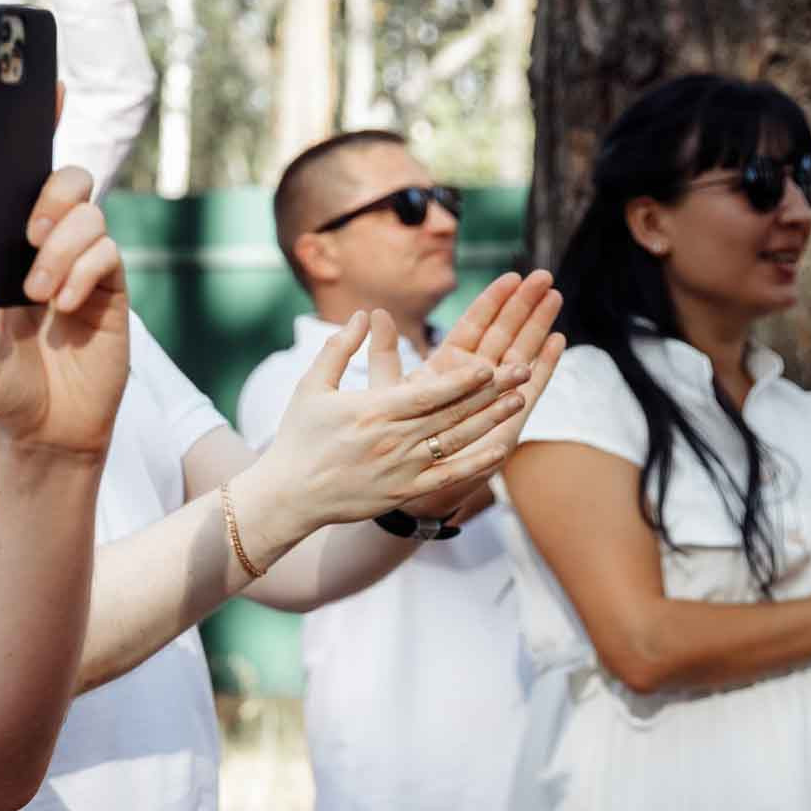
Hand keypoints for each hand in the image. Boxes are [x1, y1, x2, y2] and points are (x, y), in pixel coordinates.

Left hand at [0, 166, 128, 457]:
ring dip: (65, 248)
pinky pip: (110, 255)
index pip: (19, 193)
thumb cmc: (3, 393)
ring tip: (41, 295)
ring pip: (91, 216)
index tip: (7, 185)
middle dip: (55, 194)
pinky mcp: (111, 294)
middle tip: (32, 234)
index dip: (19, 170)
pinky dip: (87, 270)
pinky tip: (65, 305)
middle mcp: (48, 253)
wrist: (46, 434)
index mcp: (7, 256)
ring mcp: (83, 271)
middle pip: (70, 184)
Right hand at [251, 311, 529, 536]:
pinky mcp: (403, 492)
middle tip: (522, 370)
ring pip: (456, 441)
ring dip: (491, 420)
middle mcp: (393, 440)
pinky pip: (448, 477)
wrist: (288, 495)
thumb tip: (363, 315)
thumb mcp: (311, 386)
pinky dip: (476, 463)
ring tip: (519, 400)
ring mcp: (401, 468)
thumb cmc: (298, 437)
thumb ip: (338, 349)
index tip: (490, 363)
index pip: (429, 392)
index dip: (463, 379)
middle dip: (491, 391)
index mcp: (373, 411)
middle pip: (452, 412)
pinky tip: (501, 448)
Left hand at [389, 269, 565, 518]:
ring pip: (519, 356)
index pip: (474, 327)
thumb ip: (381, 353)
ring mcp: (491, 401)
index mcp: (445, 369)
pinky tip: (557, 341)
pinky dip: (543, 366)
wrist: (402, 485)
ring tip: (555, 298)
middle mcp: (472, 382)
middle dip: (523, 306)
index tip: (512, 275)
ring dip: (537, 327)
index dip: (493, 302)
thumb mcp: (382, 392)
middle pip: (503, 335)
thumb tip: (374, 313)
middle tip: (544, 276)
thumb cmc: (386, 439)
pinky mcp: (506, 422)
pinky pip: (529, 389)